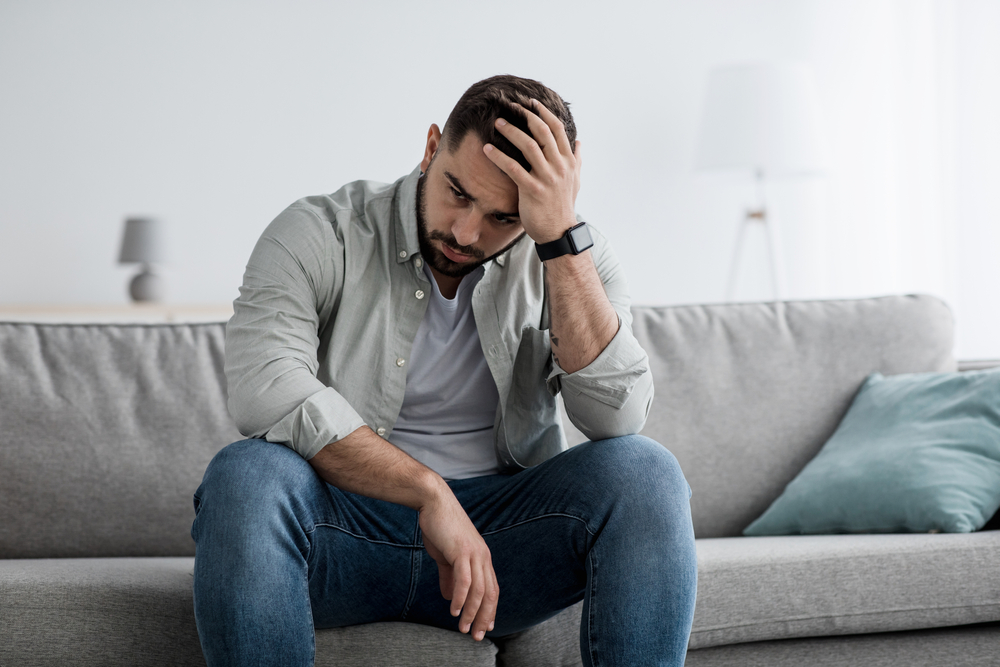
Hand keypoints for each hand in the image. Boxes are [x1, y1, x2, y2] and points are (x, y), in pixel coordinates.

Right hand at [419, 488, 498, 640]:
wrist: (433, 502)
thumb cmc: (440, 527)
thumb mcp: (446, 555)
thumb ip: (449, 576)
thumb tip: (450, 597)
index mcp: (482, 557)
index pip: (491, 588)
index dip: (490, 609)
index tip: (485, 627)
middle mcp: (483, 556)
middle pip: (490, 593)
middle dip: (484, 617)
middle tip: (477, 636)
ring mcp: (474, 553)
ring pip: (479, 590)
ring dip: (472, 612)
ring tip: (464, 628)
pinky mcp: (461, 551)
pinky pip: (465, 580)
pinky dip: (461, 597)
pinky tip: (455, 610)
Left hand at [484, 99, 582, 243]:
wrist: (559, 232)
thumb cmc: (563, 206)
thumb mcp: (575, 181)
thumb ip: (576, 160)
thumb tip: (579, 142)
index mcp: (568, 161)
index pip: (557, 129)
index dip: (544, 113)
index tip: (531, 103)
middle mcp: (559, 166)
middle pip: (542, 132)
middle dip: (526, 116)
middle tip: (510, 106)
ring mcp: (547, 178)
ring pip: (528, 146)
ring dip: (511, 131)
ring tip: (498, 123)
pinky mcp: (533, 190)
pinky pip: (514, 168)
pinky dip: (499, 156)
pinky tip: (487, 150)